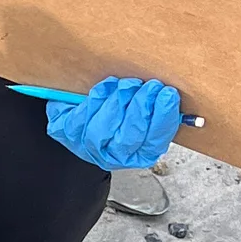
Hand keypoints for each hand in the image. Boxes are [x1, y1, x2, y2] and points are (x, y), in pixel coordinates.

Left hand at [44, 75, 180, 171]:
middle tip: (151, 86)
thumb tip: (173, 93)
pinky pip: (82, 118)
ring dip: (119, 102)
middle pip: (130, 136)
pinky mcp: (67, 133)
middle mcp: (113, 156)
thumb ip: (156, 108)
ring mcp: (88, 147)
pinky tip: (108, 86)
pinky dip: (97, 99)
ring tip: (129, 84)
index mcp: (139, 154)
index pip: (155, 142)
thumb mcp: (140, 113)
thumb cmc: (114, 112)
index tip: (168, 95)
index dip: (163, 118)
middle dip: (142, 108)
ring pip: (104, 129)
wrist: (77, 113)